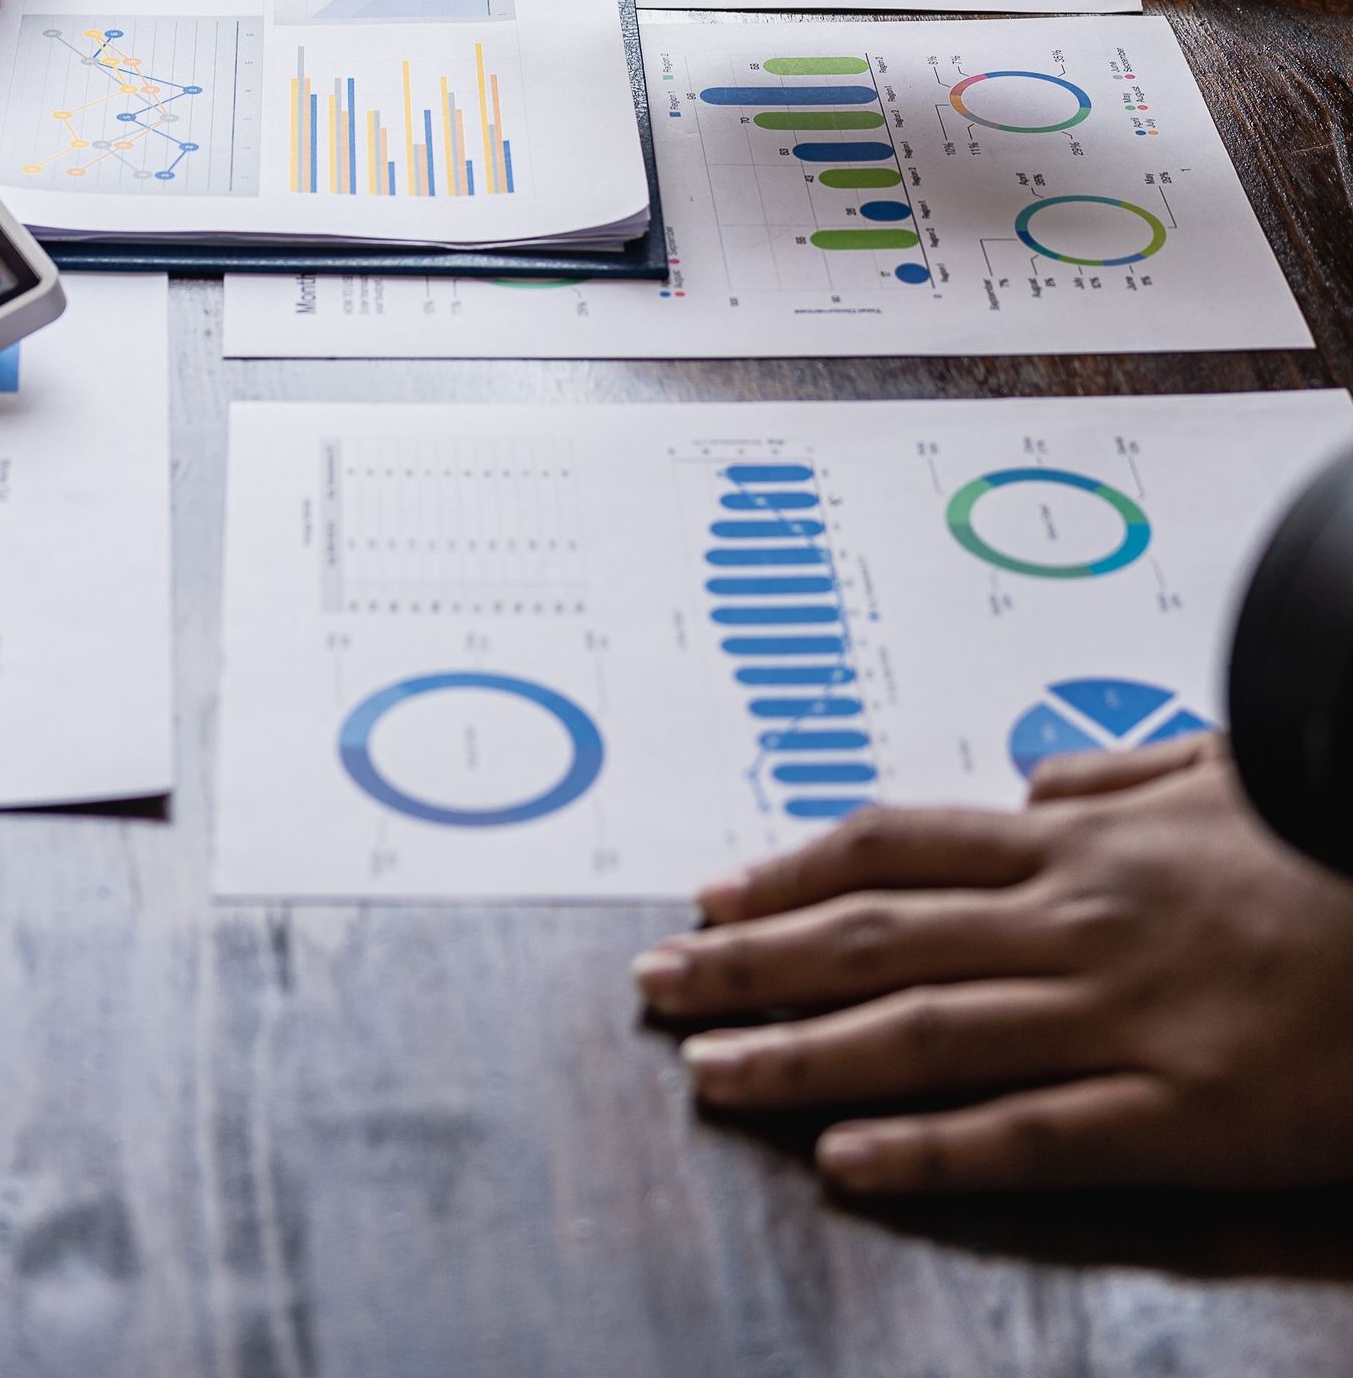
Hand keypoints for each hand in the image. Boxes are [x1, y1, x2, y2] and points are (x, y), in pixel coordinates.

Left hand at [630, 740, 1352, 1193]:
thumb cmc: (1334, 849)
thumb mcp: (1220, 771)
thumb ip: (1115, 774)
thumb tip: (1028, 784)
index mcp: (1079, 843)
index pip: (894, 847)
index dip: (788, 871)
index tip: (709, 896)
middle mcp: (1073, 920)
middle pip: (873, 936)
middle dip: (747, 961)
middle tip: (650, 985)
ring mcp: (1118, 1020)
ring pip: (921, 1033)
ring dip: (799, 1055)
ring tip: (706, 1073)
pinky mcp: (1176, 1118)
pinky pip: (1028, 1135)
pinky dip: (928, 1150)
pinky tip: (848, 1162)